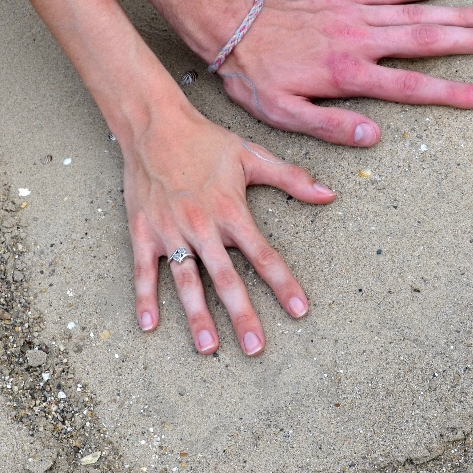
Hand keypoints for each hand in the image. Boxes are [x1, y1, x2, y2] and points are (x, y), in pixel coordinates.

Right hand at [123, 101, 335, 354]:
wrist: (154, 125)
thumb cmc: (206, 141)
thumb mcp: (252, 156)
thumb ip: (291, 178)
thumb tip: (329, 194)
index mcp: (232, 212)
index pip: (264, 255)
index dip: (283, 284)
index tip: (299, 311)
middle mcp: (203, 226)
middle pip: (227, 279)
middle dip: (242, 315)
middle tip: (255, 347)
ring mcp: (171, 231)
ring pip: (186, 282)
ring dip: (197, 316)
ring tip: (208, 348)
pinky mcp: (144, 232)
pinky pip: (144, 270)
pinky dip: (144, 297)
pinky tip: (149, 325)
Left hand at [217, 0, 472, 145]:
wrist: (229, 24)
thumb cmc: (255, 75)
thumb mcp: (284, 115)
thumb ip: (331, 127)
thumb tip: (376, 136)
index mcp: (349, 73)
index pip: (412, 86)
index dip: (452, 91)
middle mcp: (360, 39)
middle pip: (427, 40)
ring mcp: (356, 13)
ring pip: (418, 12)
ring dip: (459, 15)